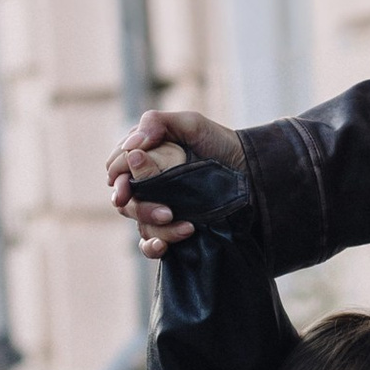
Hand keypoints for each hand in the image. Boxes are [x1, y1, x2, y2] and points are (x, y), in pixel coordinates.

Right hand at [107, 107, 245, 257]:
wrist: (253, 171)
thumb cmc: (219, 143)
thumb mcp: (191, 124)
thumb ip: (157, 122)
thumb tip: (131, 147)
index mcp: (144, 157)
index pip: (117, 170)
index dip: (120, 179)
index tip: (129, 188)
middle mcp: (146, 184)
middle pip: (126, 202)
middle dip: (142, 209)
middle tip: (168, 212)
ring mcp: (158, 206)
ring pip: (140, 224)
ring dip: (157, 228)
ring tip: (188, 227)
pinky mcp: (171, 227)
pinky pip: (149, 244)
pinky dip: (151, 247)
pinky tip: (163, 246)